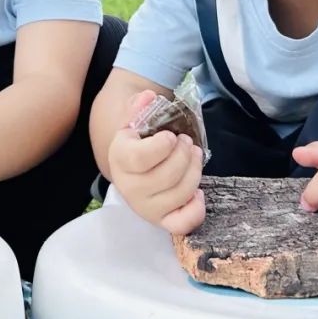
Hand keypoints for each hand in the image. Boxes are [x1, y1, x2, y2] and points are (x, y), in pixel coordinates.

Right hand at [107, 90, 204, 233]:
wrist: (127, 169)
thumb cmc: (134, 144)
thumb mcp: (132, 123)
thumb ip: (138, 107)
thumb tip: (149, 96)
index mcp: (120, 160)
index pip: (142, 158)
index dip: (163, 145)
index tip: (170, 136)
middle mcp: (130, 188)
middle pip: (168, 176)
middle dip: (185, 154)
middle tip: (187, 142)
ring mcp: (146, 207)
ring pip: (181, 194)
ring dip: (195, 171)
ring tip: (194, 156)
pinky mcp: (161, 221)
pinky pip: (183, 223)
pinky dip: (196, 208)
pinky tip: (197, 192)